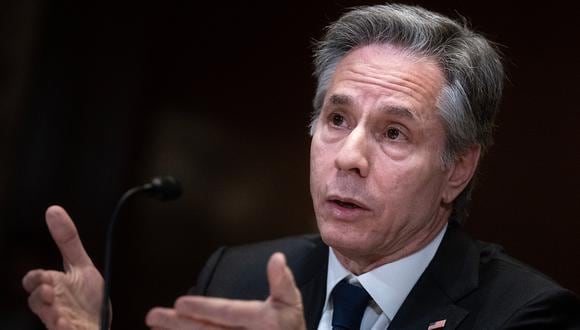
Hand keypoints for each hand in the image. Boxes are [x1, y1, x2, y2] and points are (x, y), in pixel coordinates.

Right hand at [22, 205, 104, 329]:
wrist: (100, 324)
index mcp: (54, 286)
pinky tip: (69, 326)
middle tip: (47, 290)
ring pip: (49, 321)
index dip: (35, 279)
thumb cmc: (87, 297)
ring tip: (58, 314)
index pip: (34, 281)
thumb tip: (53, 209)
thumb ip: (68, 241)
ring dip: (51, 315)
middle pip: (35, 303)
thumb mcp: (81, 266)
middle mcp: (53, 305)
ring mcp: (61, 322)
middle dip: (39, 298)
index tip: (44, 276)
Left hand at [146, 252, 305, 329]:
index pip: (228, 314)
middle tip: (155, 316)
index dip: (203, 308)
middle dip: (179, 324)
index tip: (180, 303)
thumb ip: (282, 281)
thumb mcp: (291, 303)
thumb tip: (276, 258)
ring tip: (156, 325)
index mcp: (264, 323)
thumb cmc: (288, 328)